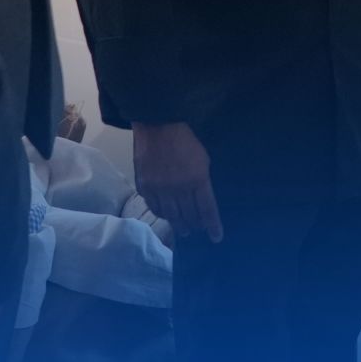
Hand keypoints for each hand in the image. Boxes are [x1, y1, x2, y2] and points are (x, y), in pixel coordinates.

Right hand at [132, 122, 222, 242]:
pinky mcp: (144, 185)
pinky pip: (153, 206)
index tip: (216, 238)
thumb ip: (202, 180)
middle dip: (194, 226)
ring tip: (182, 228)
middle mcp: (178, 188)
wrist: (158, 124)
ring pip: (170, 215)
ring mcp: (159, 188)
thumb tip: (202, 200)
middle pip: (188, 216)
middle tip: (196, 230)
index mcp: (197, 179)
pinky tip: (165, 214)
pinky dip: (161, 212)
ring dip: (177, 224)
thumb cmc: (186, 138)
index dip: (212, 226)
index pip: (207, 210)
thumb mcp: (203, 158)